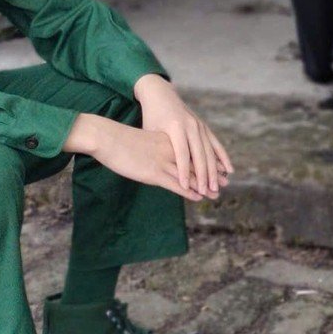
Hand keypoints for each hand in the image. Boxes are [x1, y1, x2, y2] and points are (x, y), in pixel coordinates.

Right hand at [65, 115, 208, 202]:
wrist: (107, 137)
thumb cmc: (122, 139)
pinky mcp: (153, 173)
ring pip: (190, 175)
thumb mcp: (147, 140)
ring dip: (204, 186)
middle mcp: (171, 149)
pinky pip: (176, 184)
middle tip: (226, 183)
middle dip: (212, 174)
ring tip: (216, 193)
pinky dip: (188, 191)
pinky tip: (198, 196)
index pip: (195, 151)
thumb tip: (163, 152)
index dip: (209, 161)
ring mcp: (163, 161)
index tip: (221, 168)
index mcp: (170, 140)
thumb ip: (157, 146)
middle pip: (197, 163)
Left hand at [134, 75, 232, 197]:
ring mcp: (200, 125)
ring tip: (217, 187)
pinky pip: (215, 144)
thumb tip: (163, 173)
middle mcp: (191, 125)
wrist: (160, 94)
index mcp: (176, 127)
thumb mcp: (151, 132)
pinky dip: (222, 157)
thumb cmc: (151, 117)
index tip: (185, 187)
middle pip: (199, 154)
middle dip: (203, 175)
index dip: (184, 171)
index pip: (182, 154)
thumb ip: (160, 149)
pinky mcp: (204, 127)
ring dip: (214, 170)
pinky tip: (229, 170)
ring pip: (209, 151)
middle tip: (205, 192)